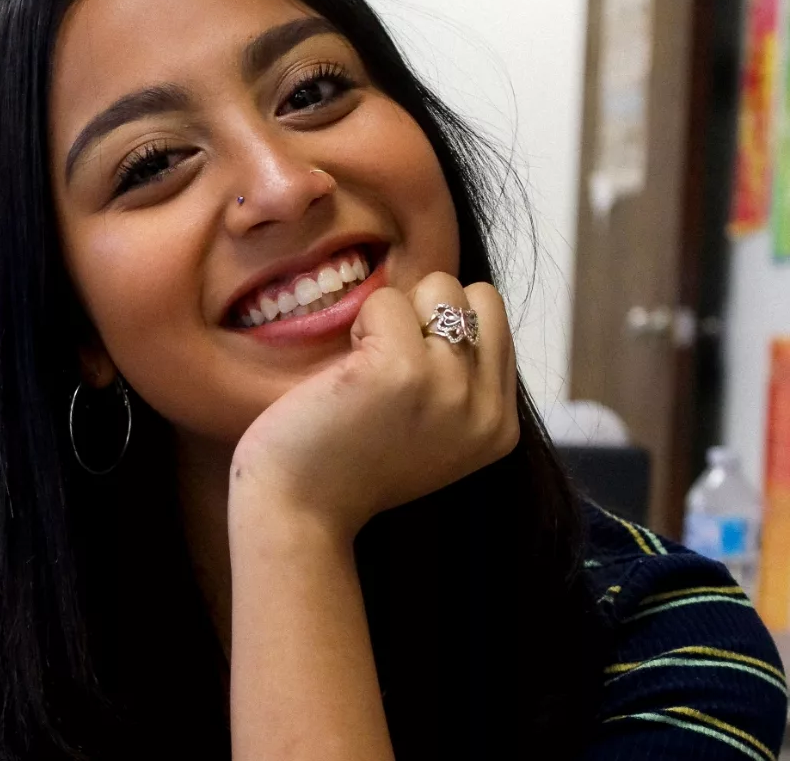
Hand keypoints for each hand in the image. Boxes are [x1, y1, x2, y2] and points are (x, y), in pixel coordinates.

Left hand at [230, 273, 518, 541]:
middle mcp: (485, 409)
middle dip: (422, 311)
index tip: (404, 375)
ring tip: (364, 369)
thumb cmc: (348, 463)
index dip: (439, 326)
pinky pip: (384, 300)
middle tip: (381, 367)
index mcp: (499, 425)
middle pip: (471, 293)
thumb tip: (460, 303)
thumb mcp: (433, 432)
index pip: (493, 316)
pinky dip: (357, 323)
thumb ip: (460, 380)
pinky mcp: (400, 370)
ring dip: (390, 315)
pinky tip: (343, 374)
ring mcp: (448, 387)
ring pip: (436, 285)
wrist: (297, 511)